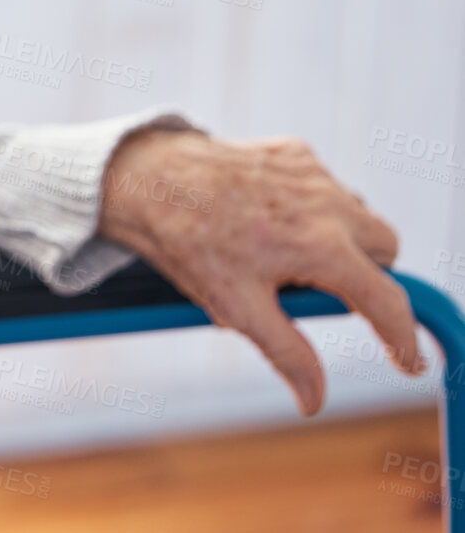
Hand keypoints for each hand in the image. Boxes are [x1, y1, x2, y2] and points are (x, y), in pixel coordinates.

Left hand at [97, 128, 421, 416]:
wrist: (145, 179)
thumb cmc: (187, 243)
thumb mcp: (235, 306)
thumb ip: (287, 353)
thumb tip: (314, 401)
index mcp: (321, 246)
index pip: (386, 301)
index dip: (402, 338)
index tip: (406, 362)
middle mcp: (328, 204)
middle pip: (385, 250)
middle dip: (366, 275)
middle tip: (318, 288)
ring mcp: (313, 172)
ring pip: (358, 215)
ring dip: (341, 238)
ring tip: (283, 253)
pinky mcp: (293, 151)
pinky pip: (326, 187)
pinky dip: (313, 207)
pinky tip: (267, 217)